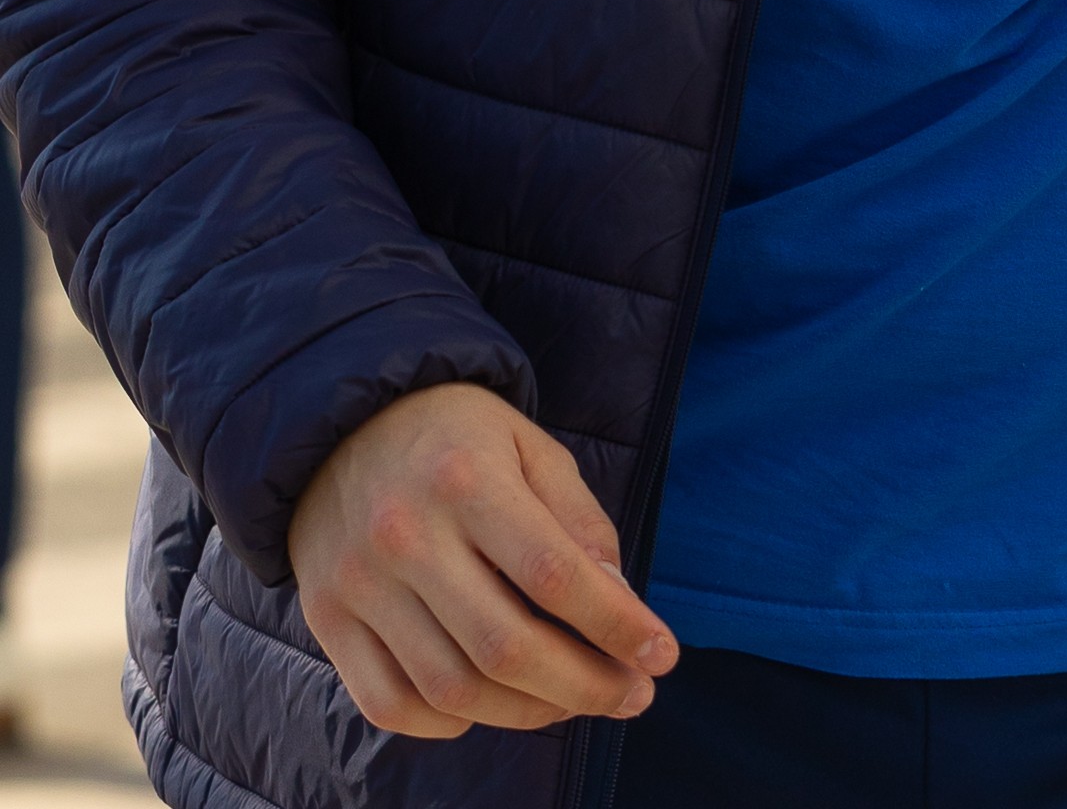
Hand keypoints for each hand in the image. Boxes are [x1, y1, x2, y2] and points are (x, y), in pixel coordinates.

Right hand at [289, 382, 678, 738]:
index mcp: (466, 478)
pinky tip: (493, 703)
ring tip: (573, 702)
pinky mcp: (327, 618)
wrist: (344, 421)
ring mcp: (359, 583)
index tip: (662, 654)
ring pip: (453, 689)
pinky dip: (450, 723)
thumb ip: (578, 521)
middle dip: (584, 685)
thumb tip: (619, 605)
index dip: (616, 625)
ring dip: (528, 712)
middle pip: (506, 646)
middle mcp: (405, 534)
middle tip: (632, 695)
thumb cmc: (457, 437)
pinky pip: (391, 705)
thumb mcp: (530, 446)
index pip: (554, 574)